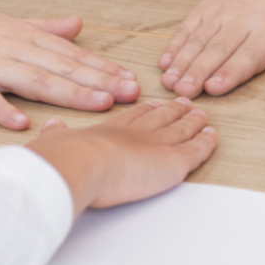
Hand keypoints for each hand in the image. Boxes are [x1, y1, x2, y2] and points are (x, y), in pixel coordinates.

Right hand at [0, 0, 140, 129]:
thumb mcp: (3, 23)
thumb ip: (42, 27)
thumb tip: (78, 25)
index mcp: (21, 36)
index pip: (70, 53)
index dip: (103, 67)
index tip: (133, 81)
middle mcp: (9, 47)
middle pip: (61, 66)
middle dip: (99, 80)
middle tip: (132, 94)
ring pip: (32, 79)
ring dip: (68, 92)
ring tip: (99, 105)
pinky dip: (1, 110)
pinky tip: (22, 124)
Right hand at [28, 98, 217, 212]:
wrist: (82, 163)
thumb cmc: (65, 157)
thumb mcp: (54, 141)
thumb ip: (56, 134)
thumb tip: (52, 125)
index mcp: (109, 130)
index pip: (131, 118)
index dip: (143, 111)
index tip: (151, 103)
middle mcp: (136, 133)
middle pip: (159, 118)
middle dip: (172, 110)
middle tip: (183, 101)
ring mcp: (157, 144)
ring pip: (181, 129)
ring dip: (192, 121)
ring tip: (201, 114)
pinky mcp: (174, 161)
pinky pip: (196, 151)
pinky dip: (206, 143)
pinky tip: (212, 136)